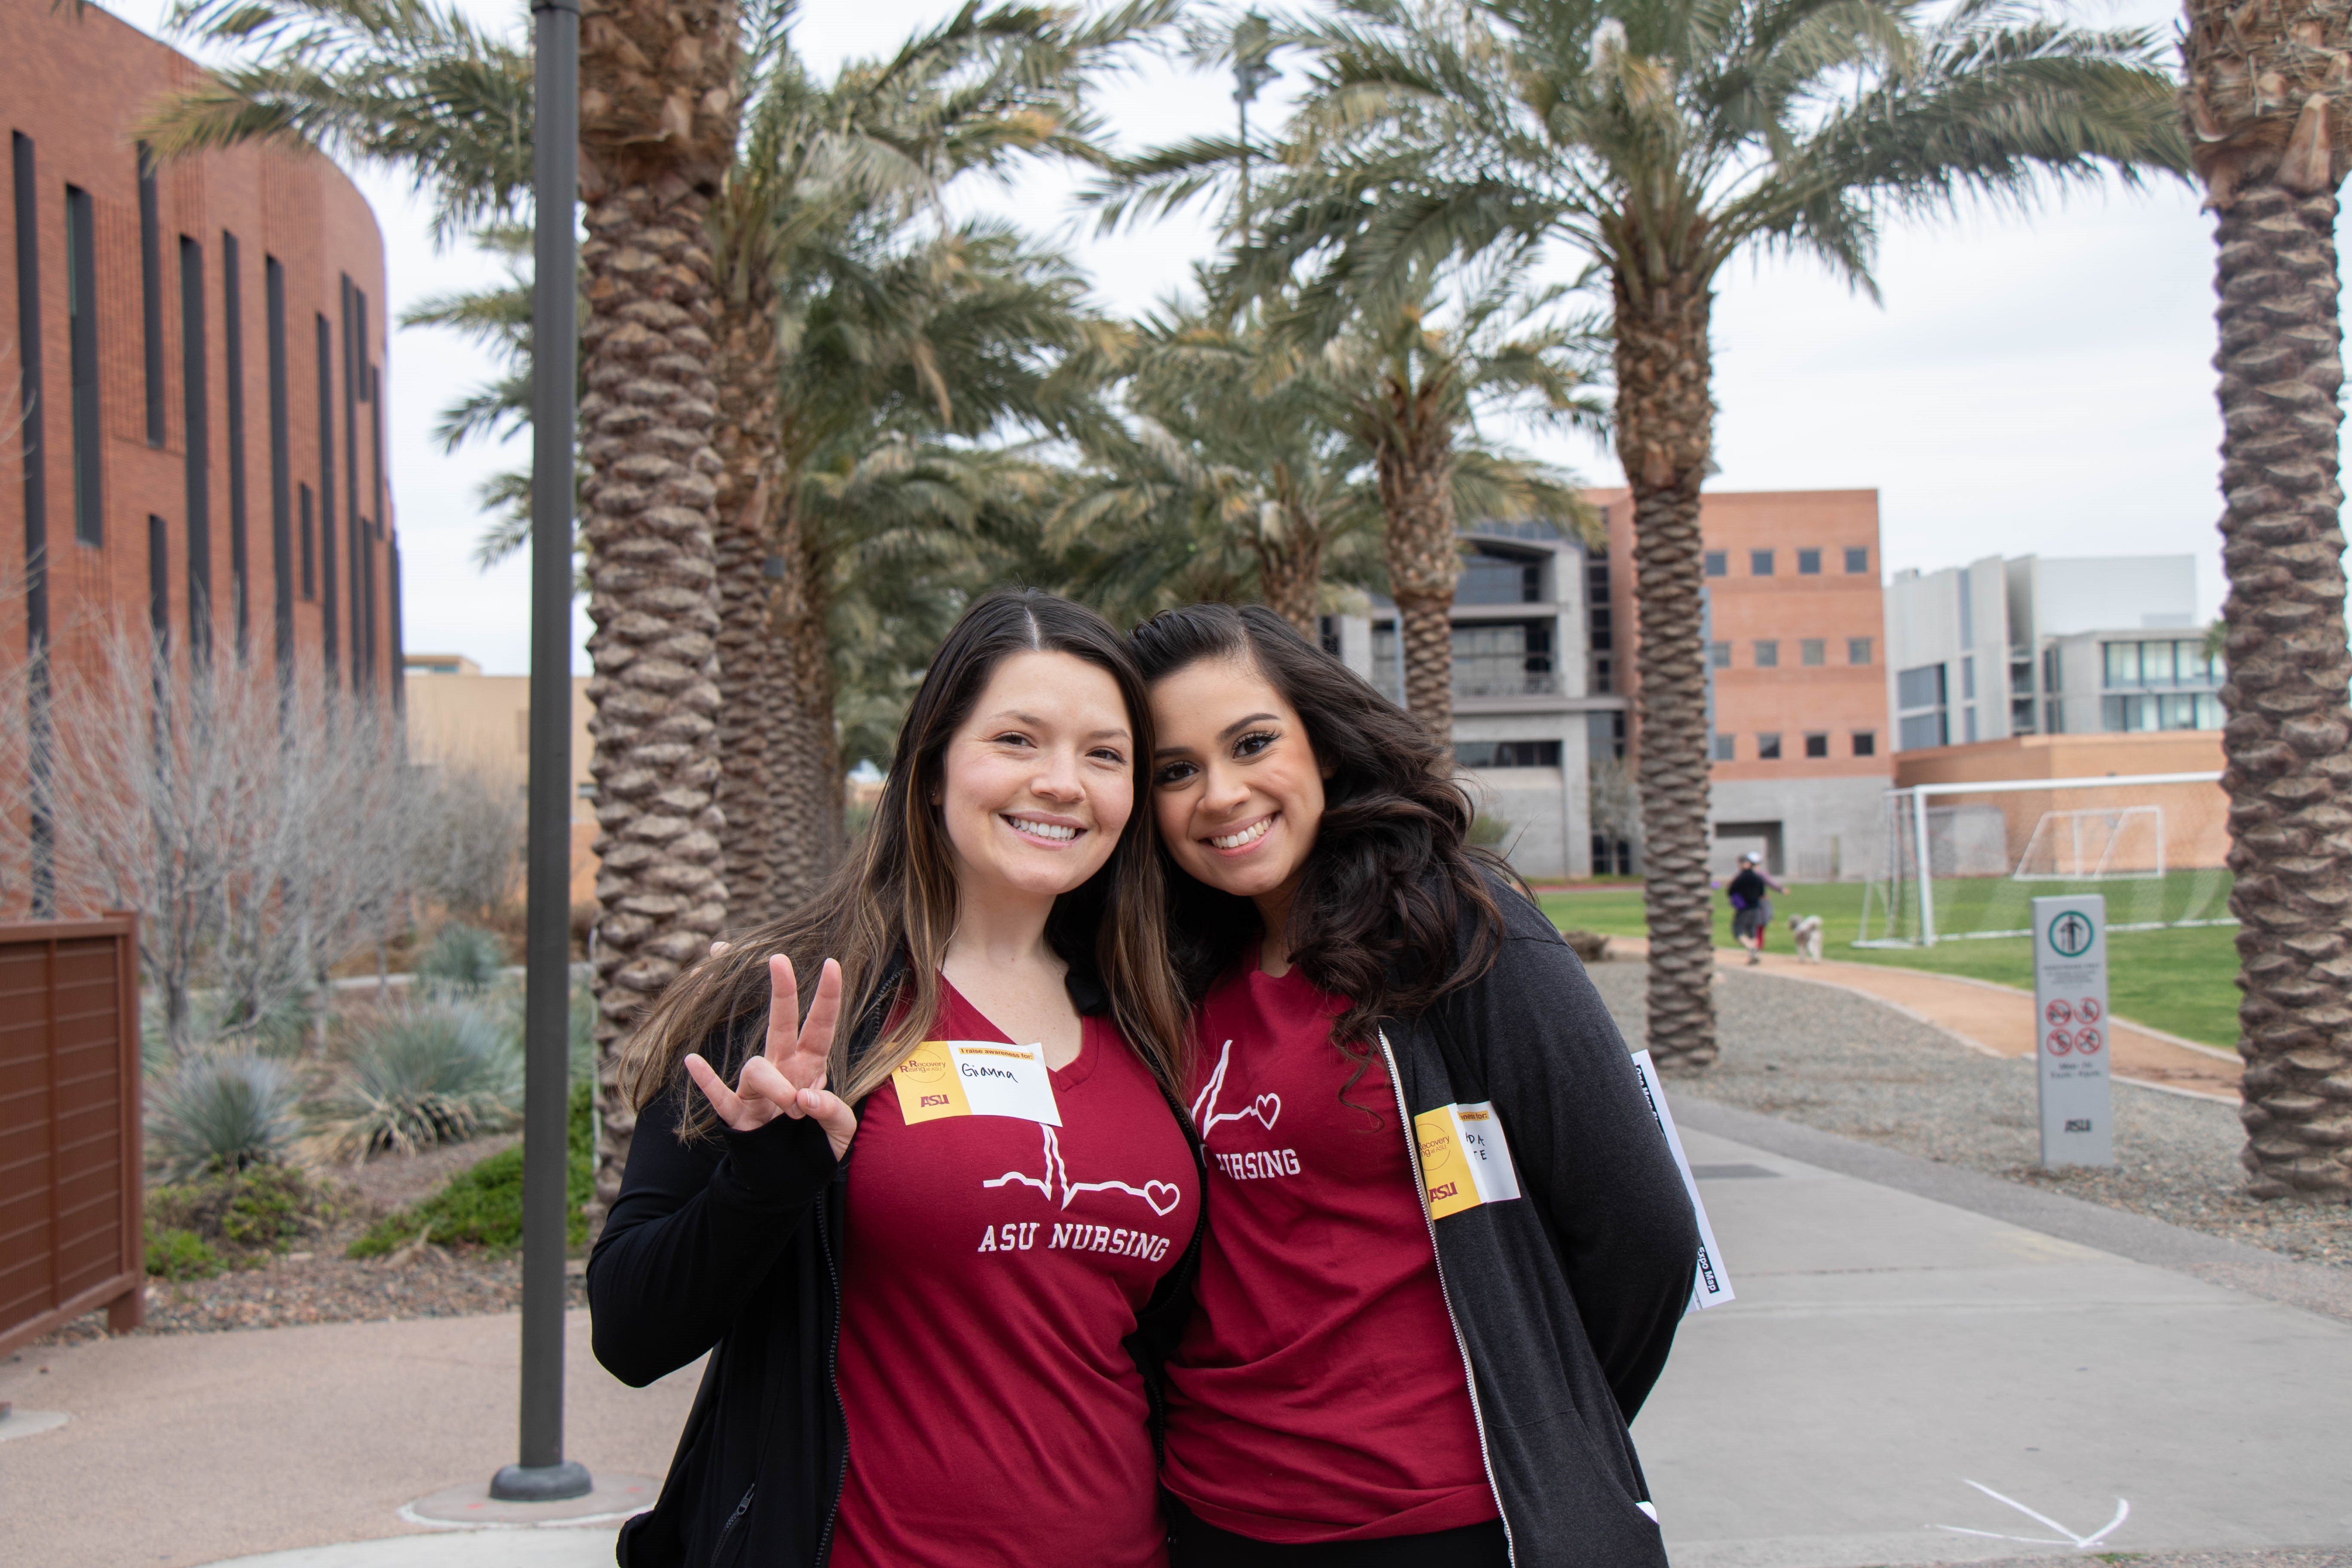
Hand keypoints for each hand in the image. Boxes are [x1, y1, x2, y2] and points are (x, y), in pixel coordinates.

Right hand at [684, 955, 857, 1158]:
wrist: (790, 1183)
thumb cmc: (817, 1148)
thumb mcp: (840, 1132)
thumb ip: (833, 1112)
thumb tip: (804, 1096)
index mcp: (811, 1068)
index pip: (820, 1026)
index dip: (827, 997)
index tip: (833, 963)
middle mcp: (782, 1070)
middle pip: (781, 1024)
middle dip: (783, 991)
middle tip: (779, 958)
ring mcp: (757, 1091)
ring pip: (756, 1068)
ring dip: (776, 1085)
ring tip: (795, 1108)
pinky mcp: (738, 1117)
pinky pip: (718, 1095)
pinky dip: (706, 1080)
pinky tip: (693, 1061)